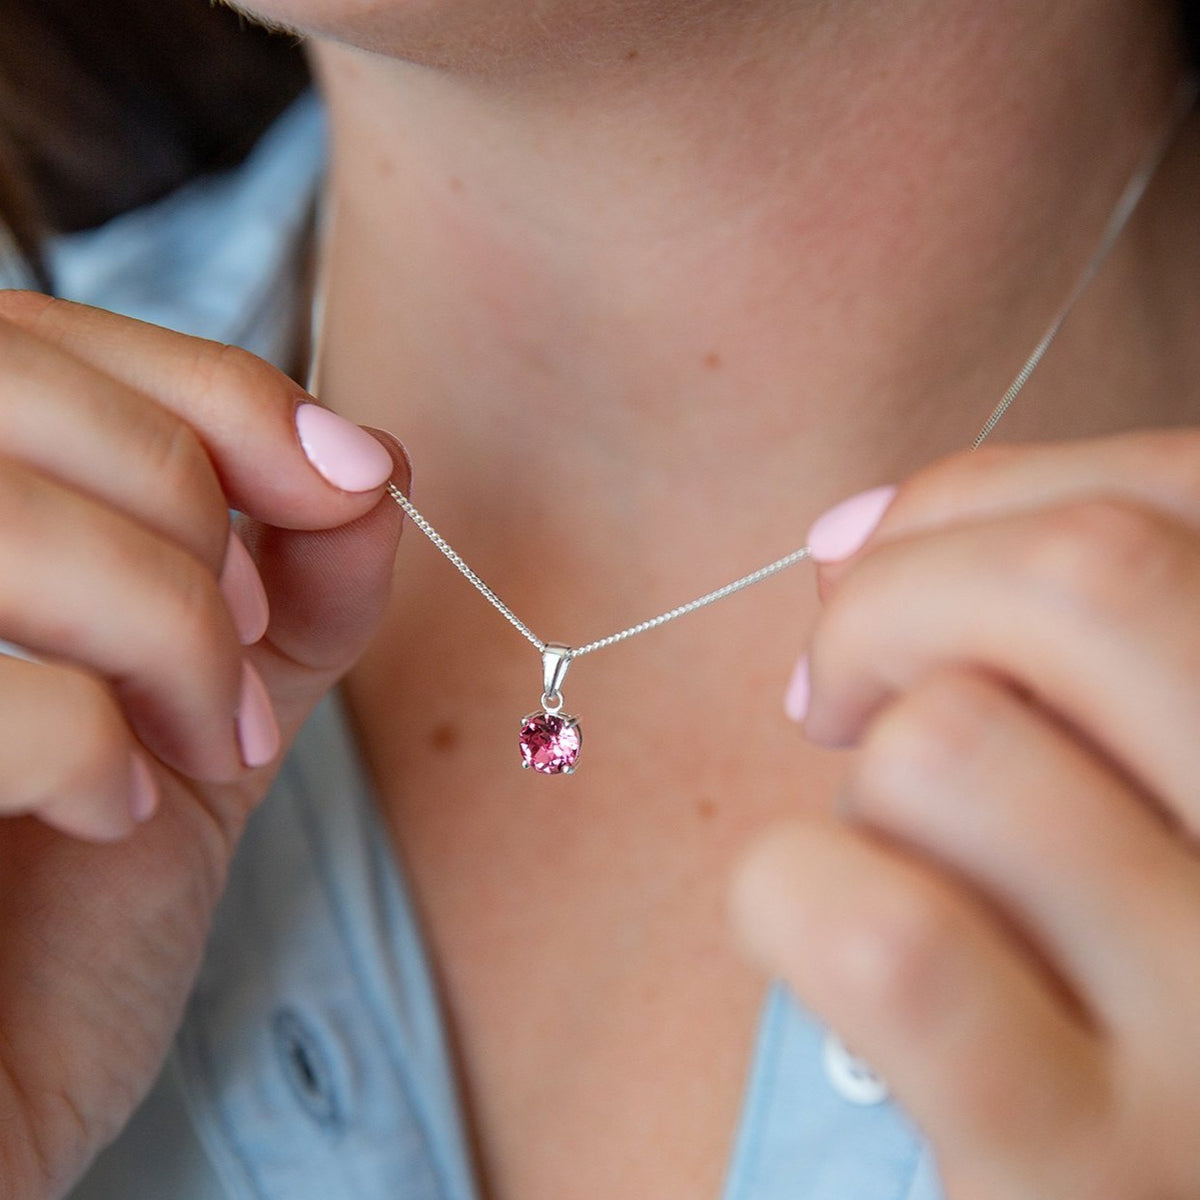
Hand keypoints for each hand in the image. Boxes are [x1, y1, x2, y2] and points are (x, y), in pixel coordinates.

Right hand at [0, 292, 406, 1198]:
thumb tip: (376, 465)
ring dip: (162, 622)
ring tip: (192, 739)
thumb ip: (291, 599)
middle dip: (189, 504)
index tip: (357, 476)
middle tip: (242, 645)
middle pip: (12, 383)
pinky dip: (88, 741)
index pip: (40, 338)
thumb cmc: (70, 916)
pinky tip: (104, 815)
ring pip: (2, 518)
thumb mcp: (205, 727)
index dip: (217, 389)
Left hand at [732, 430, 1199, 1199]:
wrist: (1123, 1193)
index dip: (983, 501)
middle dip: (894, 593)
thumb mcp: (1134, 774)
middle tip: (832, 688)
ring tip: (899, 866)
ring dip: (866, 788)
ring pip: (950, 745)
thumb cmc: (1116, 968)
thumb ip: (1038, 633)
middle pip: (1086, 576)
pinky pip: (876, 929)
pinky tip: (813, 938)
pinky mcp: (1091, 1180)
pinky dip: (788, 894)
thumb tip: (846, 531)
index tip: (880, 564)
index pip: (1179, 488)